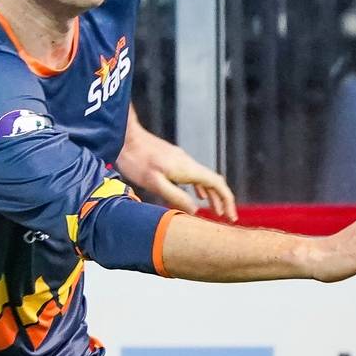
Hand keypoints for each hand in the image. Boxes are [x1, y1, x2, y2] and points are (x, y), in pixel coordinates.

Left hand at [118, 123, 238, 220]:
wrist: (124, 137)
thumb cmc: (136, 160)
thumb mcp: (154, 183)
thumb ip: (176, 196)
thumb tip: (195, 210)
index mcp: (187, 169)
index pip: (216, 184)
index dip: (227, 200)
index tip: (231, 216)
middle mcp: (188, 163)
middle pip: (214, 182)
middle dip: (223, 200)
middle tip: (227, 218)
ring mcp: (181, 161)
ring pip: (203, 179)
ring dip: (212, 196)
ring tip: (214, 212)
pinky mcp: (172, 161)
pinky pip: (193, 176)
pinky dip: (200, 189)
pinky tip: (198, 196)